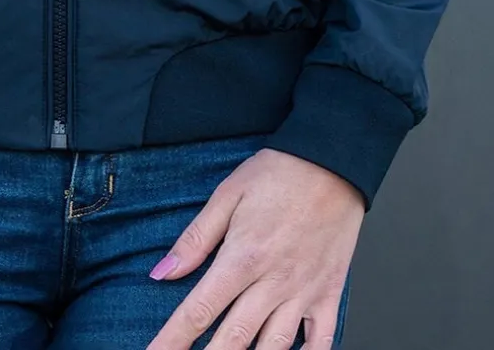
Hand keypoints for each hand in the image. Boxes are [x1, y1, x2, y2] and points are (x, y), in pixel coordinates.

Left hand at [145, 148, 362, 348]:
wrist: (332, 162)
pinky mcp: (329, 295)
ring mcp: (304, 292)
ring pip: (274, 348)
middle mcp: (273, 282)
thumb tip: (162, 273)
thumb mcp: (227, 195)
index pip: (199, 310)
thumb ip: (195, 239)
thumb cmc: (278, 174)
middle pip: (233, 339)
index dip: (173, 339)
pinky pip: (321, 342)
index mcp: (242, 257)